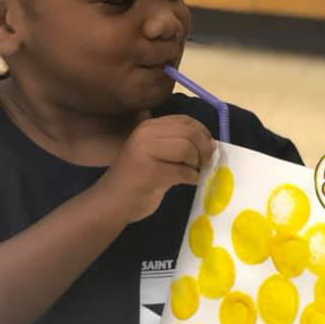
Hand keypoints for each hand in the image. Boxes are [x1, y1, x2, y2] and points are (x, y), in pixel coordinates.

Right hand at [93, 115, 215, 222]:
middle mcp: (146, 134)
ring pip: (187, 149)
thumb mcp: (156, 153)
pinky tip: (188, 182)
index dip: (203, 133)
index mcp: (148, 127)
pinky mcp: (151, 172)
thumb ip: (177, 142)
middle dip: (204, 148)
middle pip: (189, 133)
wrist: (112, 202)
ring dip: (197, 164)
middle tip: (205, 163)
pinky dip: (192, 178)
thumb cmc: (138, 179)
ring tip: (193, 172)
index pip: (185, 121)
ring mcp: (146, 152)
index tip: (208, 148)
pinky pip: (184, 172)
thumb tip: (211, 142)